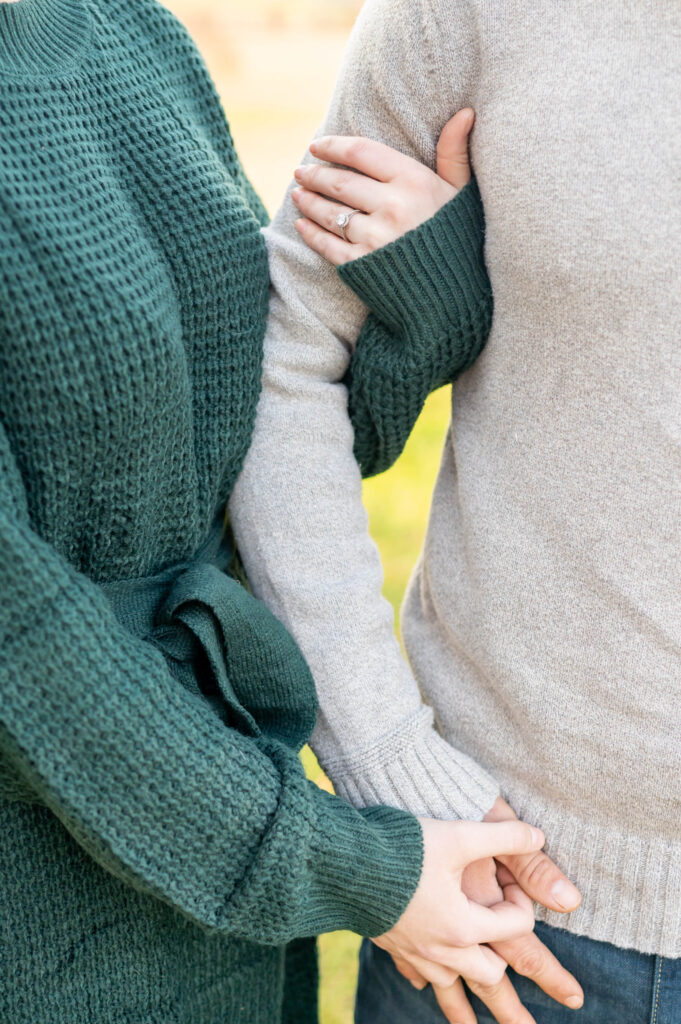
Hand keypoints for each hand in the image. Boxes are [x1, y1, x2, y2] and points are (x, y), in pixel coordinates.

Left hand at [291, 107, 474, 264]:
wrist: (455, 295)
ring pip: (330, 212)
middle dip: (314, 174)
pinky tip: (302, 225)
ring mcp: (375, 238)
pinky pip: (328, 245)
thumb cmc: (459, 237)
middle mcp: (392, 207)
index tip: (317, 146)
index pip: (361, 152)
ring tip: (298, 193)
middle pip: (340, 182)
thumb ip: (455, 153)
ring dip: (308, 201)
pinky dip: (311, 234)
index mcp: (414, 182)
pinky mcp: (362, 266)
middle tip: (301, 170)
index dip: (333, 145)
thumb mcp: (462, 192)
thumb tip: (465, 112)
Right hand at [392, 799, 583, 1023]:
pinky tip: (424, 981)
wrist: (342, 862)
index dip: (521, 901)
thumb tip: (539, 836)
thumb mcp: (458, 835)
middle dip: (511, 979)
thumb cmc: (404, 849)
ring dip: (468, 1004)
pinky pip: (416, 976)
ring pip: (450, 990)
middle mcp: (443, 951)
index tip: (508, 879)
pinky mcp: (392, 946)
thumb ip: (503, 837)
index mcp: (465, 926)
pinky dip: (427, 979)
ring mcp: (415, 953)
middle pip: (490, 975)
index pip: (517, 928)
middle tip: (538, 995)